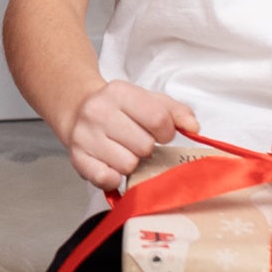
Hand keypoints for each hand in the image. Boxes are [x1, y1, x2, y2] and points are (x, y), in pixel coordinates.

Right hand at [51, 79, 194, 192]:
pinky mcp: (77, 158)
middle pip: (144, 145)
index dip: (166, 133)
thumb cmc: (119, 109)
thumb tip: (194, 128)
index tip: (160, 134)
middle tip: (136, 142)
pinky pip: (107, 179)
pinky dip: (114, 178)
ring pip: (128, 165)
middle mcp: (98, 112)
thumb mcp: (148, 100)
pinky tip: (112, 165)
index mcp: (119, 92)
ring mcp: (84, 136)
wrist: (77, 109)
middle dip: (146, 148)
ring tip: (123, 151)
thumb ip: (176, 112)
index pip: (158, 119)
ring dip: (131, 163)